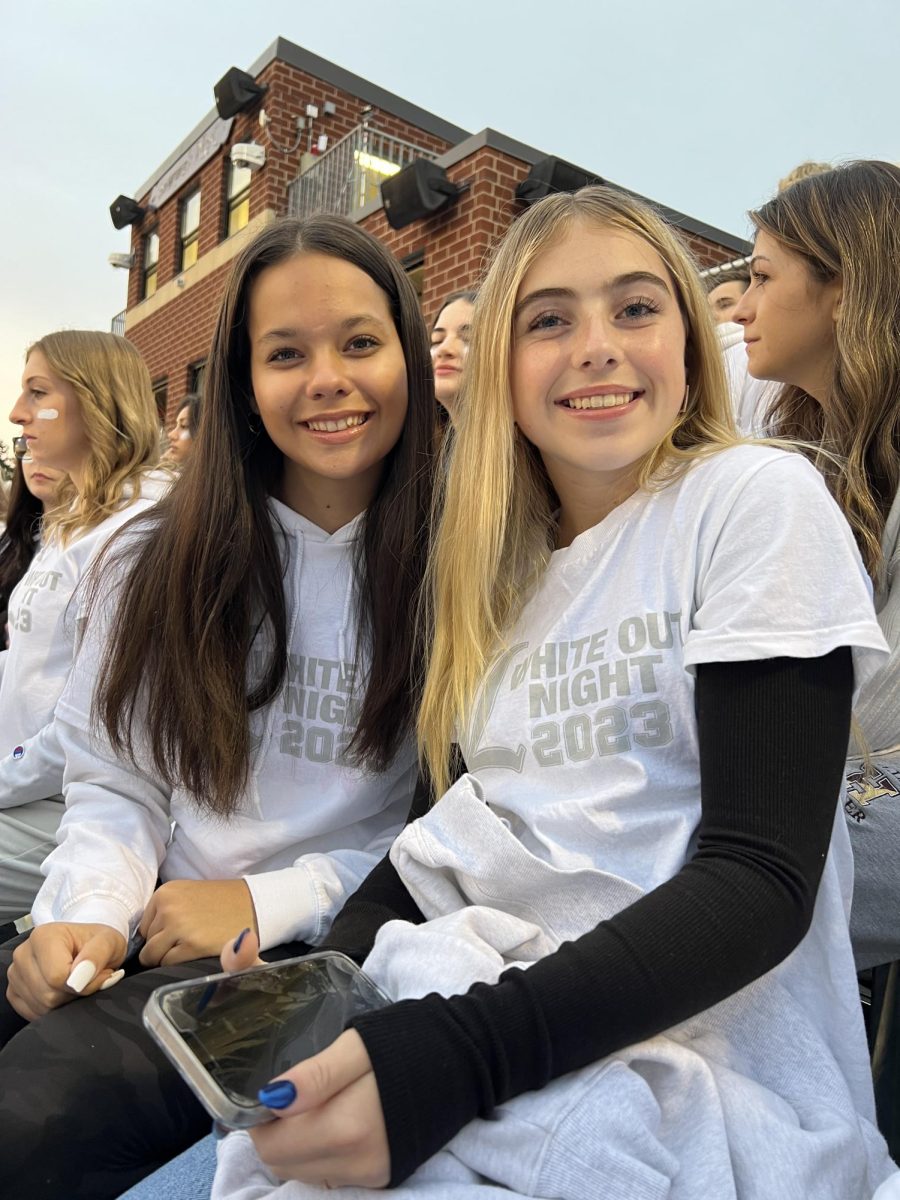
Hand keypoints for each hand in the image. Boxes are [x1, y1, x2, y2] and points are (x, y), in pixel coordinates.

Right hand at [7, 922, 126, 1020]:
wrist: (87, 946)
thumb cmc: (97, 943)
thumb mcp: (110, 942)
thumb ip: (97, 955)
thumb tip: (79, 977)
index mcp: (43, 936)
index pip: (57, 976)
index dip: (83, 983)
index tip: (97, 973)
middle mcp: (23, 953)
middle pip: (48, 994)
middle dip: (75, 993)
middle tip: (88, 978)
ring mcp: (15, 974)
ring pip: (41, 1006)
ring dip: (65, 1001)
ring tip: (77, 982)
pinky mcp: (14, 991)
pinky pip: (33, 1013)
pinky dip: (53, 1009)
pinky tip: (63, 992)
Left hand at [138, 879, 257, 966]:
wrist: (253, 904)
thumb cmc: (220, 903)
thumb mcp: (187, 896)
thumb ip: (165, 911)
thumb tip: (142, 940)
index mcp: (165, 893)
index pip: (144, 926)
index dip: (159, 934)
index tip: (177, 933)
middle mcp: (168, 908)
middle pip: (147, 942)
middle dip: (162, 946)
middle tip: (186, 940)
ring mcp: (179, 927)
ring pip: (153, 956)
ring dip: (168, 957)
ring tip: (190, 947)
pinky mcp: (192, 945)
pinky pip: (168, 964)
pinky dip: (179, 964)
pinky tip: (196, 952)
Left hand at [218, 931, 389, 1187]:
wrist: (467, 1060)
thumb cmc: (410, 1042)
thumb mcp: (359, 1045)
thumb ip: (315, 1075)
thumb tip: (270, 1098)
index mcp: (347, 1128)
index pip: (272, 1145)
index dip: (260, 1119)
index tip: (269, 1090)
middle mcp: (356, 1162)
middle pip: (283, 1164)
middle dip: (274, 1134)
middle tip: (289, 1094)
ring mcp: (371, 1174)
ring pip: (304, 1173)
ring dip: (295, 1145)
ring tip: (312, 1104)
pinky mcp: (382, 1176)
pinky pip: (330, 1174)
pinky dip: (319, 1152)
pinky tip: (333, 1119)